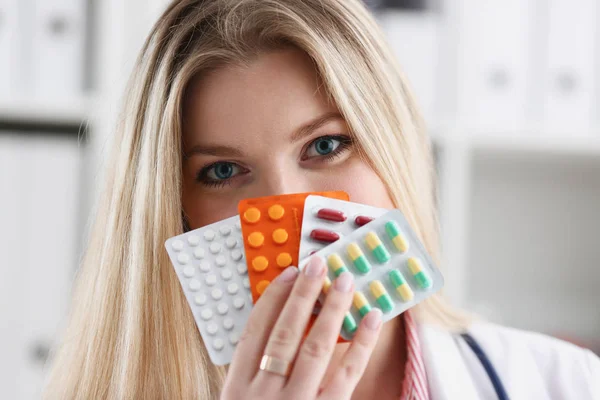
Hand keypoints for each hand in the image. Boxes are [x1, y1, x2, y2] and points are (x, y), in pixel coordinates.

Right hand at [221, 256, 382, 399]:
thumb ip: (253, 376)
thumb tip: (278, 330)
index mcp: (237, 388)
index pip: (253, 332)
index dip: (271, 298)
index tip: (288, 273)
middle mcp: (264, 392)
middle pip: (284, 332)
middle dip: (303, 294)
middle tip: (318, 264)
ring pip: (315, 347)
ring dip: (332, 309)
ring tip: (345, 281)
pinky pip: (348, 375)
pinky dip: (362, 343)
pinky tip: (371, 319)